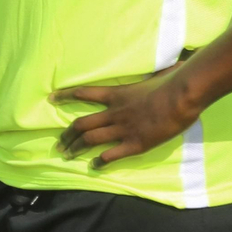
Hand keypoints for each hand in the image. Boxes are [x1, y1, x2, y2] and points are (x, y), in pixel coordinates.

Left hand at [52, 67, 198, 169]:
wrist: (180, 98)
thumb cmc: (171, 82)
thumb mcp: (155, 75)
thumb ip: (154, 74)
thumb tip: (170, 65)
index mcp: (116, 94)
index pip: (84, 93)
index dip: (66, 96)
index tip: (52, 99)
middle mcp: (114, 113)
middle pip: (81, 124)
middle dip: (67, 134)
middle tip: (59, 143)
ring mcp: (122, 129)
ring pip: (90, 140)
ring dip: (76, 148)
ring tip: (67, 155)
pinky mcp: (134, 144)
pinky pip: (111, 155)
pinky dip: (100, 162)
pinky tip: (94, 166)